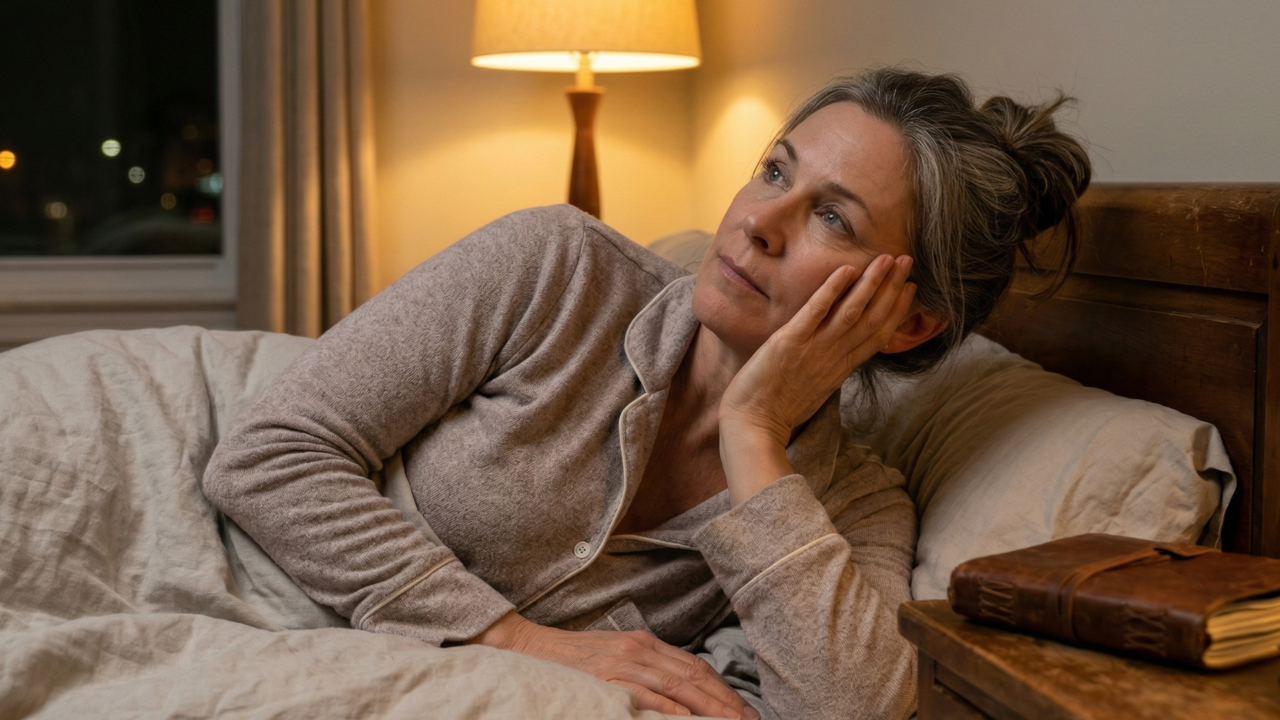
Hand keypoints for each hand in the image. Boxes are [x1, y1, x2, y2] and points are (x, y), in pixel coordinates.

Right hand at [468, 612, 758, 718]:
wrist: (526, 647)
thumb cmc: (570, 660)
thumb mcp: (614, 658)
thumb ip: (645, 671)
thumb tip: (676, 695)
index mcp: (645, 643)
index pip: (695, 666)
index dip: (722, 689)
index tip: (743, 710)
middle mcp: (641, 649)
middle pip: (695, 676)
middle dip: (726, 701)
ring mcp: (625, 662)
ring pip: (680, 686)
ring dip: (710, 708)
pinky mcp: (608, 678)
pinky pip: (649, 696)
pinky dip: (673, 710)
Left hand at [718, 254, 915, 504]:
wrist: (752, 426)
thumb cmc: (777, 411)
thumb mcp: (815, 389)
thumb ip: (829, 368)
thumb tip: (839, 354)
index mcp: (841, 368)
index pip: (878, 335)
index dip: (896, 311)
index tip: (910, 289)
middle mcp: (834, 357)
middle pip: (873, 319)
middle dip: (892, 288)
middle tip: (908, 261)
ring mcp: (814, 349)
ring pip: (852, 311)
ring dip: (871, 284)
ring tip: (887, 259)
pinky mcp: (789, 342)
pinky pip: (815, 312)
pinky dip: (832, 291)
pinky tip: (846, 271)